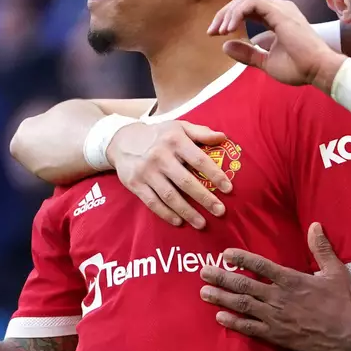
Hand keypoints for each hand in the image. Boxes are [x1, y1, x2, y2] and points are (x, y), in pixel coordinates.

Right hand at [108, 120, 232, 228]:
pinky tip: (179, 222)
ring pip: (169, 196)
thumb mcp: (179, 127)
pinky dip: (166, 214)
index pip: (199, 160)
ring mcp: (147, 171)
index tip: (228, 189)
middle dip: (204, 198)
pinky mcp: (135, 184)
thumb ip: (201, 132)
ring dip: (187, 211)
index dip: (215, 175)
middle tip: (220, 211)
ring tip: (202, 223)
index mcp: (175, 140)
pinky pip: (152, 202)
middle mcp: (160, 156)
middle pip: (186, 181)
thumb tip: (224, 138)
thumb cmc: (159, 135)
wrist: (122, 140)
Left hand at [199, 223, 350, 350]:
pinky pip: (249, 328)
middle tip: (203, 272)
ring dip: (221, 298)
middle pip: (243, 285)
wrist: (348, 336)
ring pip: (242, 306)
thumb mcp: (336, 271)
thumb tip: (315, 225)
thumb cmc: (343, 303)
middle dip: (221, 278)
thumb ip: (322, 248)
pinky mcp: (276, 335)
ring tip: (204, 292)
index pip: (260, 266)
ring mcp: (275, 317)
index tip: (225, 253)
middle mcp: (279, 297)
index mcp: (292, 279)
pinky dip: (233, 322)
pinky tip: (219, 317)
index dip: (241, 259)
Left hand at [208, 0, 344, 90]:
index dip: (230, 17)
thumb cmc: (299, 68)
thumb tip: (224, 46)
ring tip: (220, 30)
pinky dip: (237, 13)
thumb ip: (247, 53)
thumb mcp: (266, 61)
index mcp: (277, 16)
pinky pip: (252, 3)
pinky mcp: (280, 12)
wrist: (319, 70)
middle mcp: (279, 8)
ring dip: (229, 12)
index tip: (216, 34)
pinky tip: (230, 29)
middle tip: (212, 31)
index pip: (248, 7)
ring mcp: (280, 8)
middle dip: (224, 13)